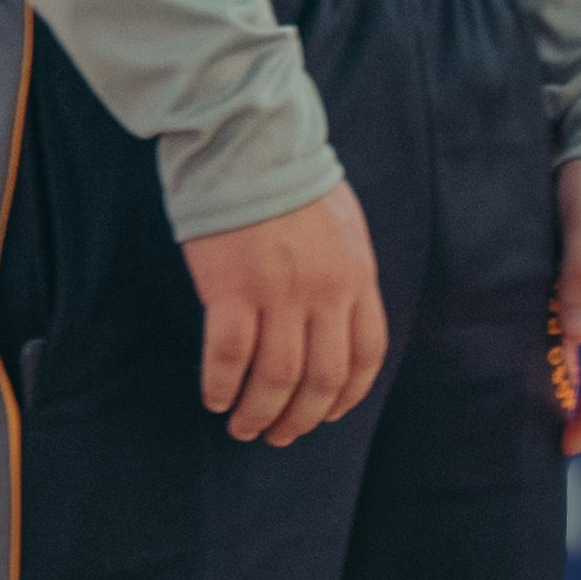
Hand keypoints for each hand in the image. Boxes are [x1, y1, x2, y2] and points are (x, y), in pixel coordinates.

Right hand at [181, 181, 387, 445]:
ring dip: (259, 413)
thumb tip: (338, 319)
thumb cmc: (291, 182)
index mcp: (357, 277)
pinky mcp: (231, 288)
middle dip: (301, 418)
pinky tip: (214, 398)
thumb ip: (346, 276)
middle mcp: (324, 292)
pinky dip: (221, 386)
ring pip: (276, 378)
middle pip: (321, 378)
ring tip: (242, 428)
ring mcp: (278, 293)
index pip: (365, 355)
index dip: (346, 396)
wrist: (248, 143)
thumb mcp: (344, 228)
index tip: (325, 415)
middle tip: (278, 436)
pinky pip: (228, 357)